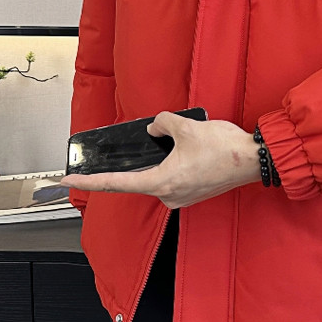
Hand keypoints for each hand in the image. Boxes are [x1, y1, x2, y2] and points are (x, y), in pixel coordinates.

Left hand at [60, 112, 261, 207]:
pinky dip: (174, 165)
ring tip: (189, 143)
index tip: (68, 182)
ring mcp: (182, 197)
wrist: (253, 160)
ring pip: (159, 176)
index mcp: (162, 182)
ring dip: (163, 161)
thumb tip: (155, 130)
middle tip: (159, 141)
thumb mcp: (187, 127)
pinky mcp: (194, 194)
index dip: (89, 182)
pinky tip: (189, 152)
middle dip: (143, 158)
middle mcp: (169, 195)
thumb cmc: (223, 147)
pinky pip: (174, 178)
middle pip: (141, 177)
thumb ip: (162, 124)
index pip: (117, 182)